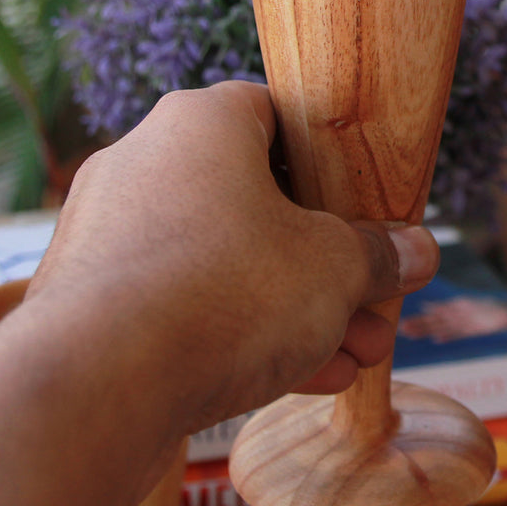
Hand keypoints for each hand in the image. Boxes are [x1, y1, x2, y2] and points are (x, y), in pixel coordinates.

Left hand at [26, 81, 438, 465]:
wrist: (94, 389)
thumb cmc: (225, 292)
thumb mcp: (335, 268)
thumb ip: (379, 255)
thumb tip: (419, 251)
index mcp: (202, 123)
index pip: (279, 116)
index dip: (332, 164)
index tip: (366, 209)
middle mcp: (144, 162)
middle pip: (258, 202)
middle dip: (327, 262)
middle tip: (375, 303)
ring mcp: (109, 234)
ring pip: (224, 262)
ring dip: (295, 308)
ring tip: (356, 355)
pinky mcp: (87, 301)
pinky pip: (181, 305)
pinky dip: (240, 334)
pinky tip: (305, 377)